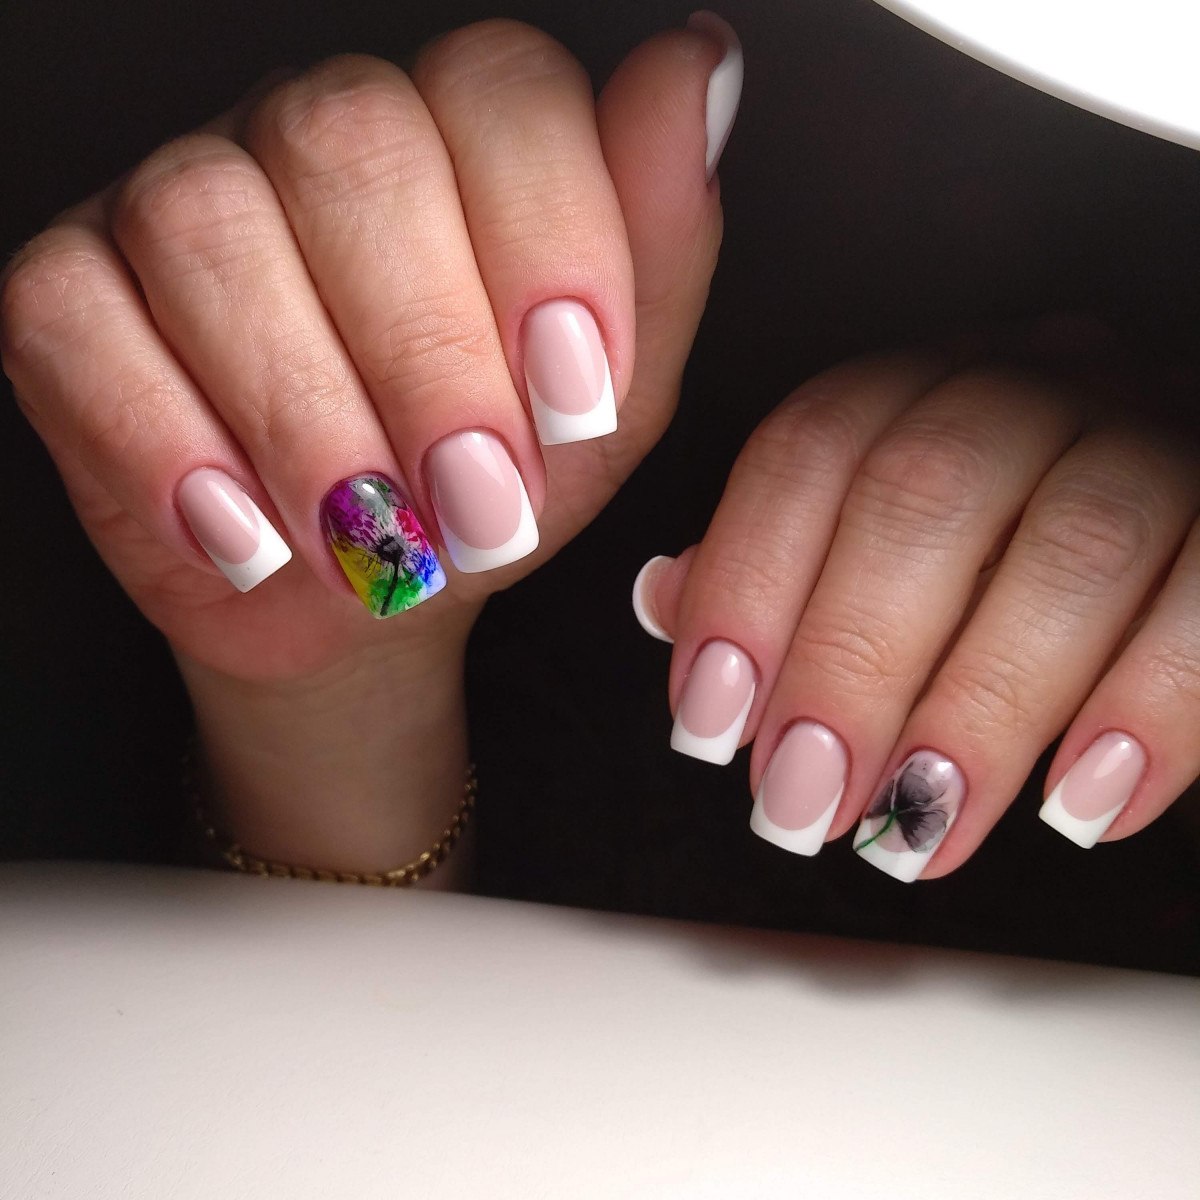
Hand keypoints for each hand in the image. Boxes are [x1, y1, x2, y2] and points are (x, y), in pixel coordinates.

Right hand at [1, 17, 741, 872]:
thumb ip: (658, 245)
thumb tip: (698, 66)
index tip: (578, 399)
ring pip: (207, 228)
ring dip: (307, 419)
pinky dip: (170, 445)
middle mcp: (315, 141)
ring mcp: (183, 203)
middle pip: (347, 147)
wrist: (376, 595)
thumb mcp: (607, 398)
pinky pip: (77, 318)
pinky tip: (251, 536)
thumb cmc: (492, 488)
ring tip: (375, 545)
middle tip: (481, 505)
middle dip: (428, 358)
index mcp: (459, 145)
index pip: (499, 89)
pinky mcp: (75, 295)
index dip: (546, 238)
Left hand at [634, 320, 1199, 880]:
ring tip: (916, 829)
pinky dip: (1148, 714)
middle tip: (802, 802)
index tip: (710, 718)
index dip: (747, 584)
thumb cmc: (1004, 549)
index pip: (815, 446)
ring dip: (979, 710)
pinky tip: (1079, 806)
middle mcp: (1043, 380)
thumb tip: (667, 599)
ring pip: (1075, 545)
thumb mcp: (880, 541)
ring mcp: (1164, 431)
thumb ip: (777, 565)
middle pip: (930, 492)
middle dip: (850, 665)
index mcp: (929, 382)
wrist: (1178, 544)